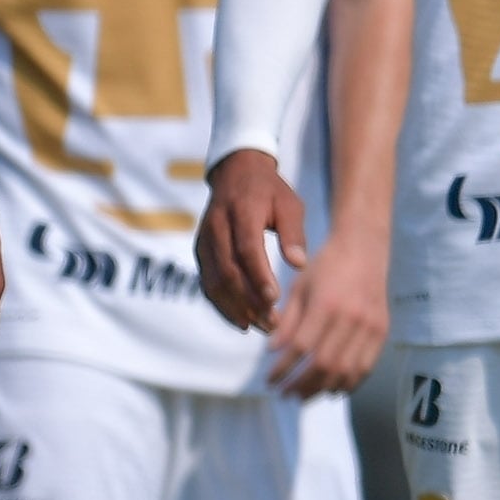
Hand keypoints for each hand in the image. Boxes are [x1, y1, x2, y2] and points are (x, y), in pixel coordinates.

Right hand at [196, 149, 304, 331]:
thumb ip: (294, 233)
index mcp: (241, 210)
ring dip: (236, 308)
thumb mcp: (289, 203)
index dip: (258, 276)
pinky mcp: (200, 252)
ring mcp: (204, 241)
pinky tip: (243, 321)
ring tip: (260, 326)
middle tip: (272, 322)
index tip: (274, 300)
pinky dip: (223, 305)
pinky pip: (208, 284)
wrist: (236, 173)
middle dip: (249, 301)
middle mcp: (216, 226)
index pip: (247, 248)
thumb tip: (299, 264)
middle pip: (228, 270)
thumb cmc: (269, 191)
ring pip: (215, 282)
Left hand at [267, 226, 388, 398]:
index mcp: (326, 304)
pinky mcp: (381, 331)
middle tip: (285, 394)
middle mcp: (350, 317)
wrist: (363, 248)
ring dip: (322, 389)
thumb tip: (273, 352)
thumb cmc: (325, 267)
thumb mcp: (299, 288)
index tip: (270, 381)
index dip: (283, 369)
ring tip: (304, 396)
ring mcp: (369, 326)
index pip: (301, 348)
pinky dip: (347, 384)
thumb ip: (287, 321)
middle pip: (324, 364)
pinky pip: (365, 367)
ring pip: (346, 371)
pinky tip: (330, 389)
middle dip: (301, 385)